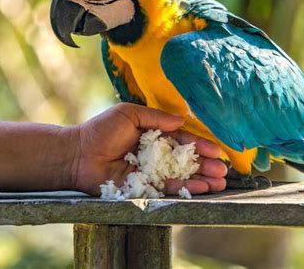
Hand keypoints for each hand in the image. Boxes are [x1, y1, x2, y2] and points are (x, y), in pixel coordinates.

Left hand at [64, 103, 226, 195]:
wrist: (79, 154)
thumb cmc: (102, 130)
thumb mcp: (130, 114)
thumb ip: (156, 118)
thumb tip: (182, 120)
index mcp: (154, 135)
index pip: (182, 140)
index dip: (200, 145)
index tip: (218, 151)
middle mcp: (155, 154)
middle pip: (186, 160)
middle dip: (206, 164)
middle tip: (224, 170)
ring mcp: (151, 172)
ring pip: (181, 176)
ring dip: (202, 179)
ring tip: (221, 182)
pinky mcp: (144, 188)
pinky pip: (168, 189)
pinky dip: (186, 188)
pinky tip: (202, 188)